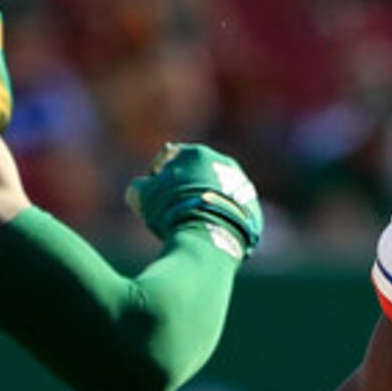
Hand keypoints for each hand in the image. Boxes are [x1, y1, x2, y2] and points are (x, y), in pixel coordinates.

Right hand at [125, 142, 262, 255]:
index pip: (170, 156)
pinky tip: (209, 233)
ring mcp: (242, 186)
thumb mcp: (144, 198)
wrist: (209, 237)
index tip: (152, 191)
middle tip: (172, 210)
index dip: (157, 173)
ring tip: (192, 224)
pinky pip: (232, 212)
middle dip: (184, 188)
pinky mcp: (253, 210)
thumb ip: (138, 188)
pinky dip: (221, 220)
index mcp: (197, 153)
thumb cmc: (172, 212)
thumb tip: (139, 189)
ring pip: (217, 192)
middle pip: (197, 173)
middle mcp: (224, 164)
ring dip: (205, 203)